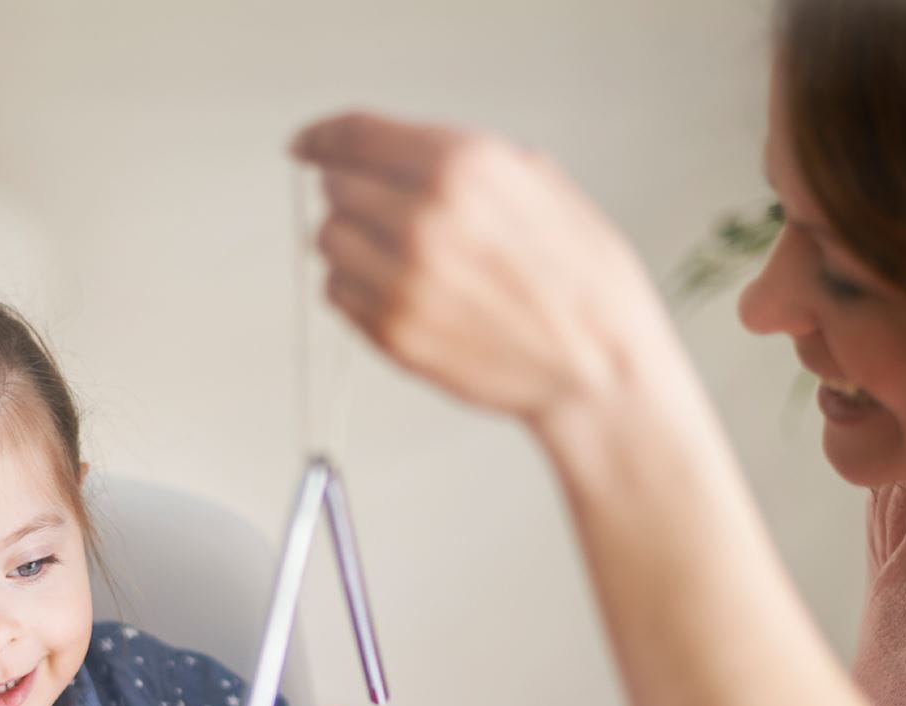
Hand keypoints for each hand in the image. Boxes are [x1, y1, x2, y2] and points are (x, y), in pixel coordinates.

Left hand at [291, 111, 678, 424]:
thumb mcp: (539, 183)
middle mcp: (423, 221)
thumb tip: (401, 152)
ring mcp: (401, 282)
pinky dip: (357, 288)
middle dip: (356, 193)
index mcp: (462, 169)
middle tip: (388, 212)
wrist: (597, 370)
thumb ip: (464, 159)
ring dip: (353, 243)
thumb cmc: (582, 283)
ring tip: (402, 257)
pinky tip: (404, 292)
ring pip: (328, 242)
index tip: (308, 144)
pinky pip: (337, 295)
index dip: (324, 136)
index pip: (357, 136)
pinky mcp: (391, 334)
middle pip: (337, 188)